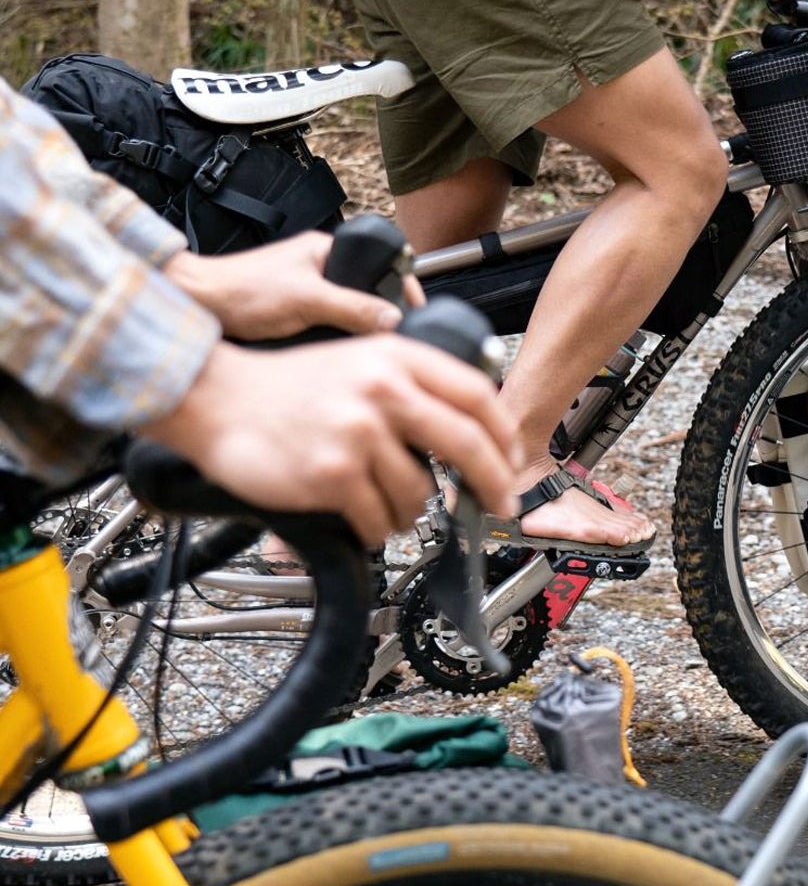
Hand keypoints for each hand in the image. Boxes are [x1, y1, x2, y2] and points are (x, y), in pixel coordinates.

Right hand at [141, 336, 518, 544]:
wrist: (217, 399)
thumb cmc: (288, 386)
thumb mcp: (360, 360)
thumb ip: (413, 381)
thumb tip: (472, 425)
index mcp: (397, 357)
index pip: (477, 395)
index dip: (505, 435)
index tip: (512, 459)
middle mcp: (383, 390)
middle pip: (468, 445)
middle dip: (493, 484)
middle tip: (498, 505)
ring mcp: (358, 433)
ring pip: (421, 494)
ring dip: (411, 512)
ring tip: (385, 502)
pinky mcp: (333, 474)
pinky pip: (380, 520)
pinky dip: (376, 527)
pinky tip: (360, 515)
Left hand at [164, 232, 425, 340]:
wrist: (196, 306)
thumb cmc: (239, 291)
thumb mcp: (306, 300)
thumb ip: (353, 308)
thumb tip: (395, 318)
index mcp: (326, 249)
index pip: (382, 262)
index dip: (405, 287)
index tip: (418, 312)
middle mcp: (320, 267)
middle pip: (369, 291)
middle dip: (381, 314)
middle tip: (390, 336)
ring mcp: (309, 291)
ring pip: (351, 312)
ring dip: (357, 330)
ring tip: (363, 347)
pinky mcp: (297, 314)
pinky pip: (331, 326)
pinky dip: (337, 340)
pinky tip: (336, 354)